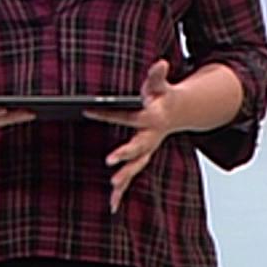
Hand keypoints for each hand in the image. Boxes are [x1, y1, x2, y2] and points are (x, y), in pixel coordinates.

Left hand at [100, 60, 179, 213]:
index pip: (129, 115)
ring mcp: (147, 150)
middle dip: (125, 153)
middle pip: (138, 147)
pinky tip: (111, 204)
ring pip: (136, 166)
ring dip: (125, 177)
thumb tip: (161, 62)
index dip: (109, 112)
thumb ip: (157, 76)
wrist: (179, 113)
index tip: (87, 109)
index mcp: (152, 118)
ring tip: (113, 188)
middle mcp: (150, 137)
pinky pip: (132, 176)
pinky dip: (122, 191)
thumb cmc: (163, 97)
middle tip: (110, 160)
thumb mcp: (160, 85)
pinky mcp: (141, 158)